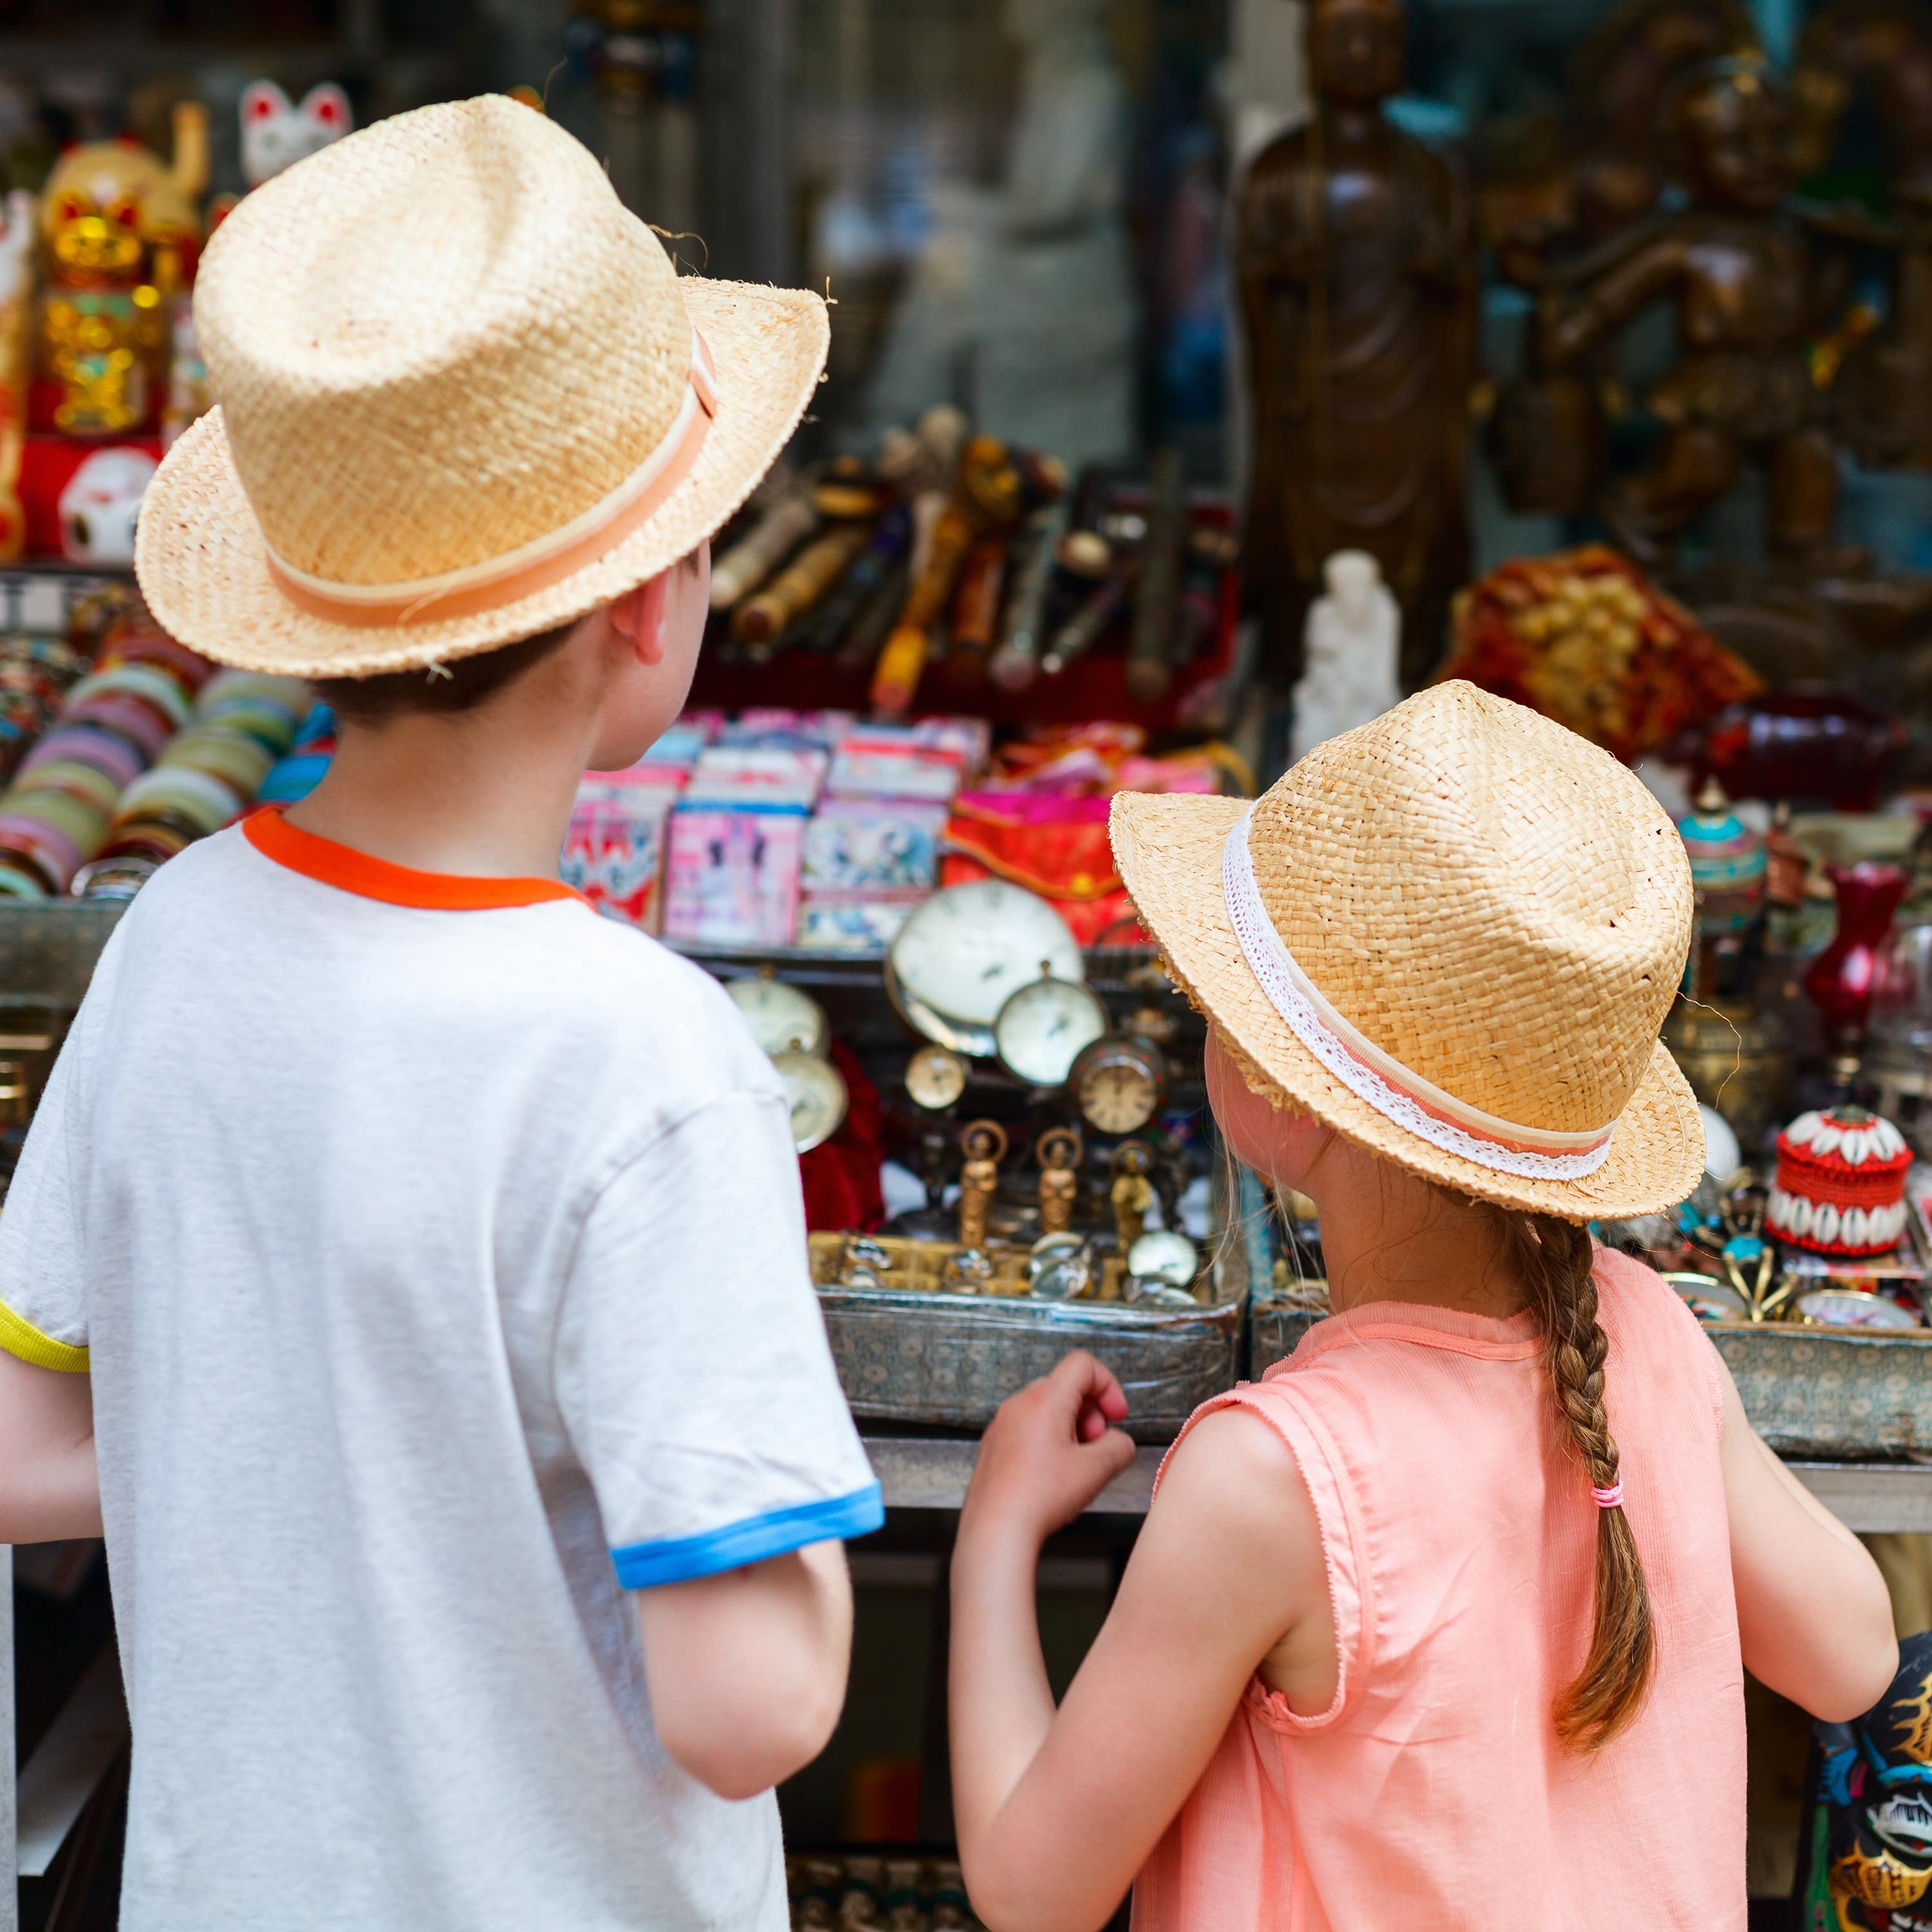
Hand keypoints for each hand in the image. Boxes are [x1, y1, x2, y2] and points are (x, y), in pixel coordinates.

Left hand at [960, 1351, 1135, 1552]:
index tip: (1117, 1417)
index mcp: (1044, 1400)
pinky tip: (1052, 1475)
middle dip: (1090, 1412)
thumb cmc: (1039, 1499)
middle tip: (1096, 1446)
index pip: (1083, 1365)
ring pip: (1046, 1408)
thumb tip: (1118, 1442)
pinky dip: (1048, 1440)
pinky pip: (1028, 1427)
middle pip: (1065, 1386)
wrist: (995, 1531)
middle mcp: (1018, 1404)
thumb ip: (1119, 1446)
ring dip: (1070, 1428)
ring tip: (1075, 1464)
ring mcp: (1002, 1424)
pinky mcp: (993, 1445)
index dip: (1109, 1386)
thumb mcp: (1096, 1470)